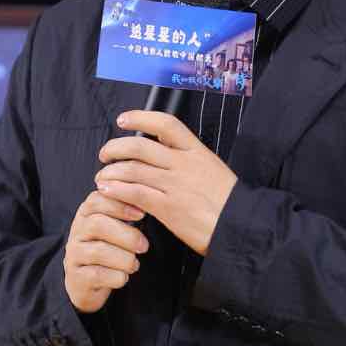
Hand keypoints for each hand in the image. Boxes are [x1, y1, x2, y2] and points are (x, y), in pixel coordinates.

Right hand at [63, 189, 148, 313]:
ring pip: (99, 251)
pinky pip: (98, 274)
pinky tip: (124, 277)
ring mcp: (73, 255)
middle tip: (144, 246)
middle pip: (97, 224)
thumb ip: (125, 213)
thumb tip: (146, 203)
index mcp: (86, 215)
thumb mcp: (115, 228)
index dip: (119, 205)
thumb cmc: (109, 250)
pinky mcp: (75, 277)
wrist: (88, 283)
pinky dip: (117, 276)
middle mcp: (76, 232)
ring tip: (134, 264)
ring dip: (124, 258)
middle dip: (127, 235)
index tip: (141, 214)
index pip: (96, 200)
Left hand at [93, 109, 237, 256]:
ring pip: (132, 169)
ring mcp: (175, 185)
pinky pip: (135, 193)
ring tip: (102, 178)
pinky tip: (107, 191)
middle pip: (140, 146)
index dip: (141, 118)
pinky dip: (117, 190)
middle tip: (105, 154)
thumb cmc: (230, 204)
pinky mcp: (168, 207)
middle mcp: (184, 164)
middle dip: (115, 147)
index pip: (166, 124)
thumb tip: (166, 159)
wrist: (243, 227)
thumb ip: (190, 163)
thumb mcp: (214, 171)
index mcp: (198, 152)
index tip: (124, 120)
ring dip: (111, 172)